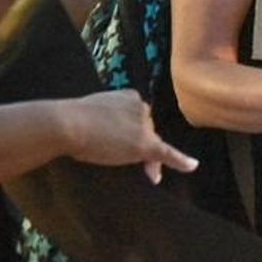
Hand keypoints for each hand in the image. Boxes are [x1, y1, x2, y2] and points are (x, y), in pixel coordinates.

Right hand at [65, 89, 198, 183]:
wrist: (68, 124)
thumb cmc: (71, 118)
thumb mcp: (92, 110)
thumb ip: (106, 118)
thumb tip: (113, 138)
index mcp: (130, 96)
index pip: (138, 117)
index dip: (129, 131)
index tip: (112, 136)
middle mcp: (142, 108)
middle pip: (146, 132)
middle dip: (134, 144)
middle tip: (109, 149)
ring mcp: (144, 126)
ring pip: (150, 145)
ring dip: (141, 156)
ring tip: (112, 154)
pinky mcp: (144, 144)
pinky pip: (167, 153)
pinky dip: (181, 161)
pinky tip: (193, 166)